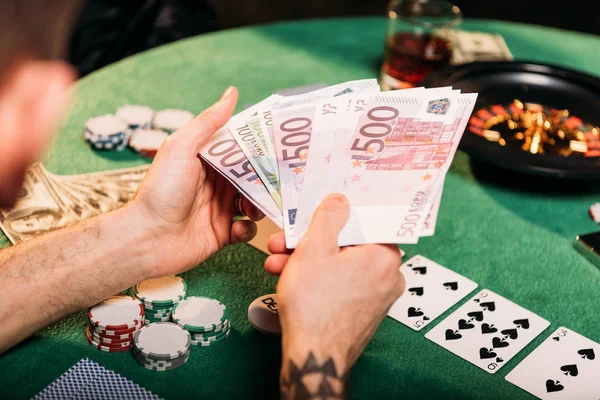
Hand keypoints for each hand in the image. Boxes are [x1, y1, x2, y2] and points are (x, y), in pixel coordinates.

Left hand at [128, 87, 263, 277]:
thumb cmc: (160, 190)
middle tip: (281, 178)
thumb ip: (208, 122)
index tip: (281, 144)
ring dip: (260, 203)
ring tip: (253, 206)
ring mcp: (219, 208)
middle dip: (267, 177)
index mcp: (207, 159)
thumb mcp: (182, 147)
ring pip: (254, 201)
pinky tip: (238, 226)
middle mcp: (215, 182)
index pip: (240, 148)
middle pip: (252, 176)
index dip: (260, 146)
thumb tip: (232, 92)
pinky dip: (248, 228)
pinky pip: (246, 229)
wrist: (147, 239)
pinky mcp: (222, 233)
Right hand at [271, 194, 404, 374]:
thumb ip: (329, 217)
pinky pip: (340, 284)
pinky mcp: (362, 311)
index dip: (335, 214)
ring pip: (339, 265)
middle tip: (285, 240)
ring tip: (277, 262)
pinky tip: (290, 278)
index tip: (318, 212)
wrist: (314, 356)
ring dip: (307, 260)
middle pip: (346, 244)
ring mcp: (376, 296)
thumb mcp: (314, 247)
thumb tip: (339, 200)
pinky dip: (317, 278)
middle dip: (310, 240)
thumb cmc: (315, 305)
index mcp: (385, 255)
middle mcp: (388, 276)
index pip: (363, 221)